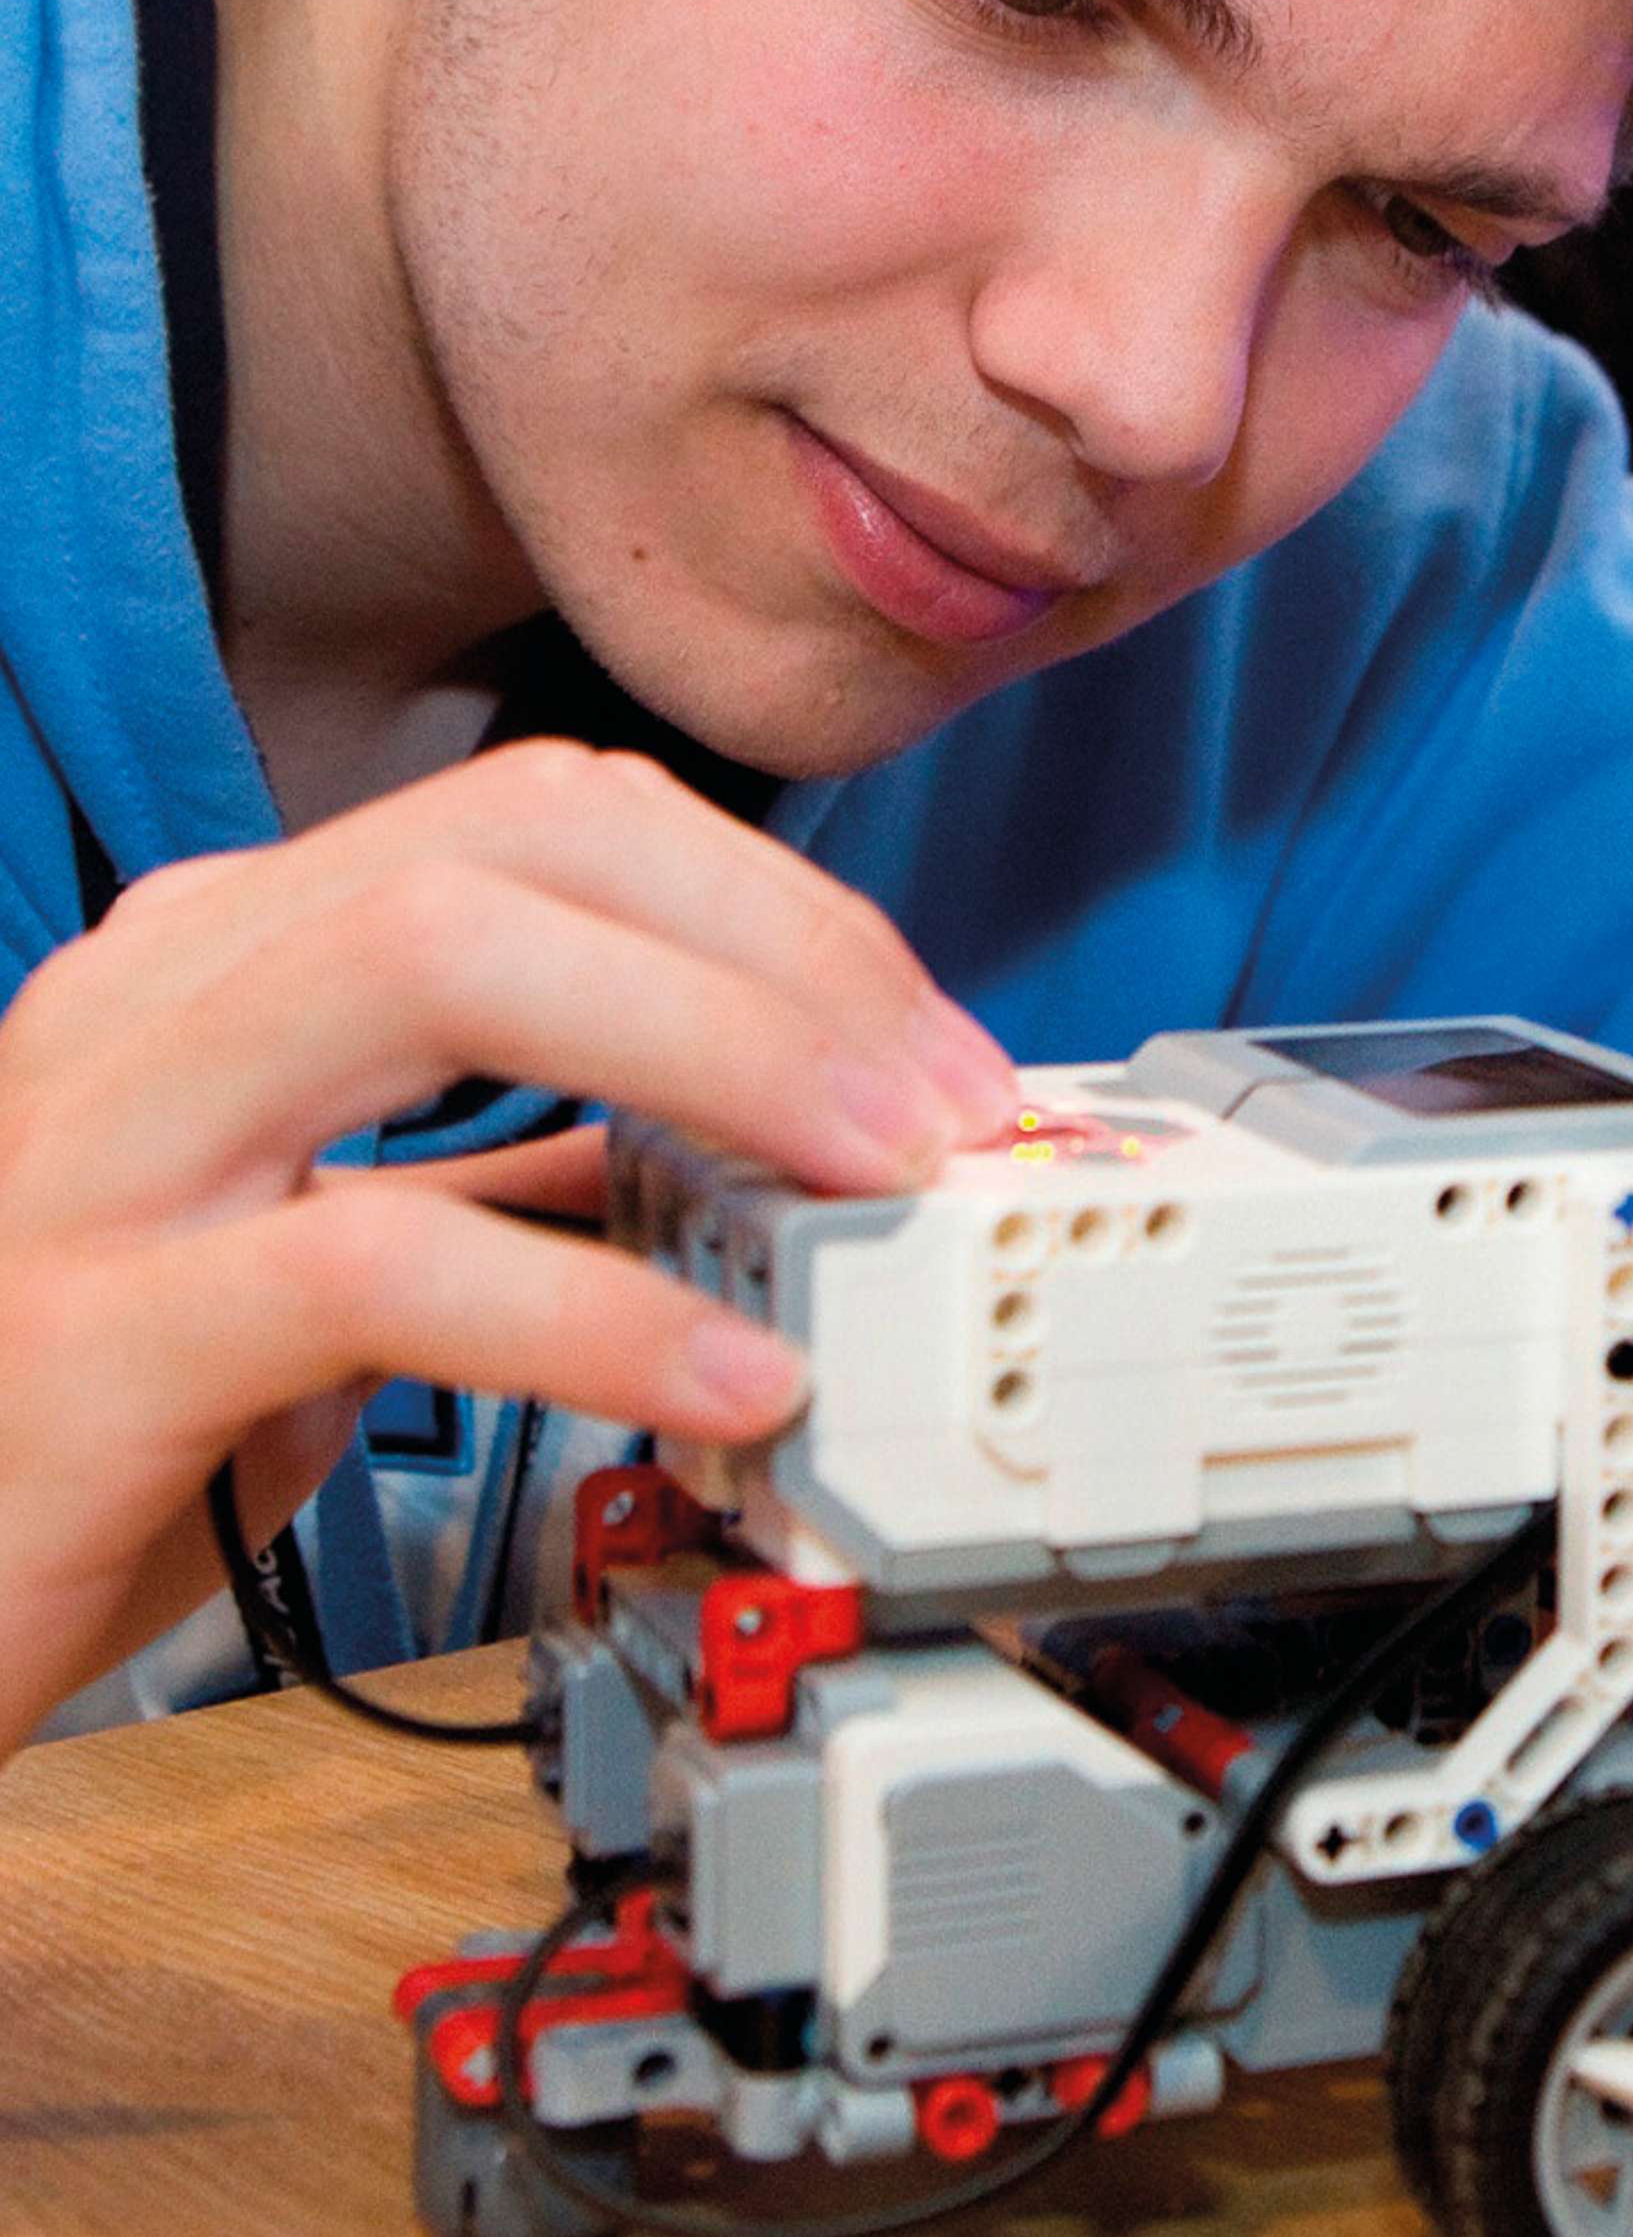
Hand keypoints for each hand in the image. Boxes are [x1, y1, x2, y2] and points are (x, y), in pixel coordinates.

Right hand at [0, 738, 1018, 1754]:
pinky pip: (376, 1263)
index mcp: (231, 958)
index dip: (780, 911)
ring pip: (440, 966)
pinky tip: (728, 1377)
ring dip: (718, 1059)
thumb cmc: (110, 1419)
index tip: (929, 1049)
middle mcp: (154, 1001)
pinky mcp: (80, 1339)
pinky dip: (594, 1312)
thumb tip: (788, 1139)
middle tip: (942, 1113)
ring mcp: (97, 1149)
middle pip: (521, 846)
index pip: (555, 817)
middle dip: (781, 956)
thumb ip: (528, 1167)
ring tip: (874, 1186)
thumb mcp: (340, 1242)